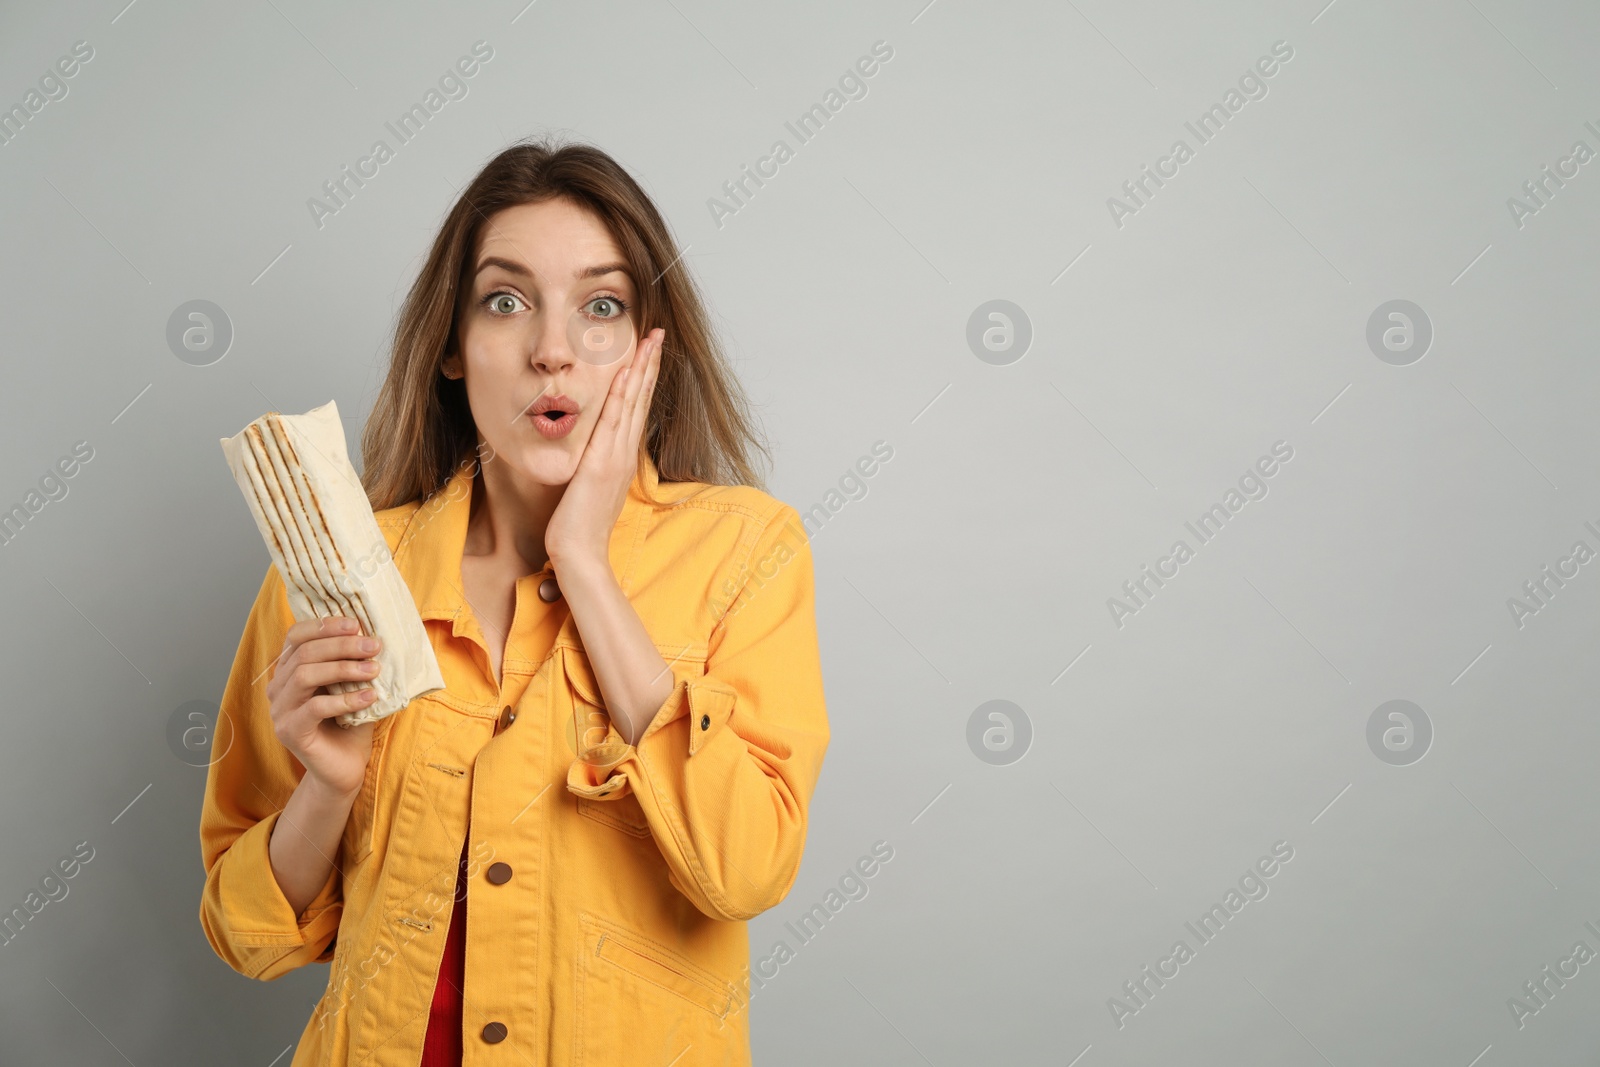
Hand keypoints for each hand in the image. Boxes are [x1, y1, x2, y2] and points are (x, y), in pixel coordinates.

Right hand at [266, 615, 383, 797]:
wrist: (345, 769)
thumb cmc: (350, 724)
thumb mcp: (352, 686)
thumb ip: (353, 662)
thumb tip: (374, 634)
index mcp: (289, 670)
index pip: (296, 636)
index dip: (324, 626)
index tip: (356, 624)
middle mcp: (278, 688)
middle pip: (304, 653)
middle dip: (342, 645)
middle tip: (373, 646)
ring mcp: (280, 710)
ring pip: (305, 676)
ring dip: (343, 669)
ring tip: (373, 670)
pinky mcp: (290, 731)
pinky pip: (315, 708)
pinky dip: (345, 700)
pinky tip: (369, 697)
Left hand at [545, 326, 663, 568]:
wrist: (579, 554)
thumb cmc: (577, 527)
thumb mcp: (587, 489)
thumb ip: (591, 467)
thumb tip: (588, 454)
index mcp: (621, 458)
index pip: (636, 409)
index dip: (644, 378)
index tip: (648, 352)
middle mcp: (624, 453)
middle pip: (642, 399)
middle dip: (650, 364)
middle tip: (658, 333)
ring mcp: (615, 457)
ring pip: (633, 404)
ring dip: (642, 369)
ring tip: (651, 340)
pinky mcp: (602, 463)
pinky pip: (614, 422)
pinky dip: (623, 396)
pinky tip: (627, 372)